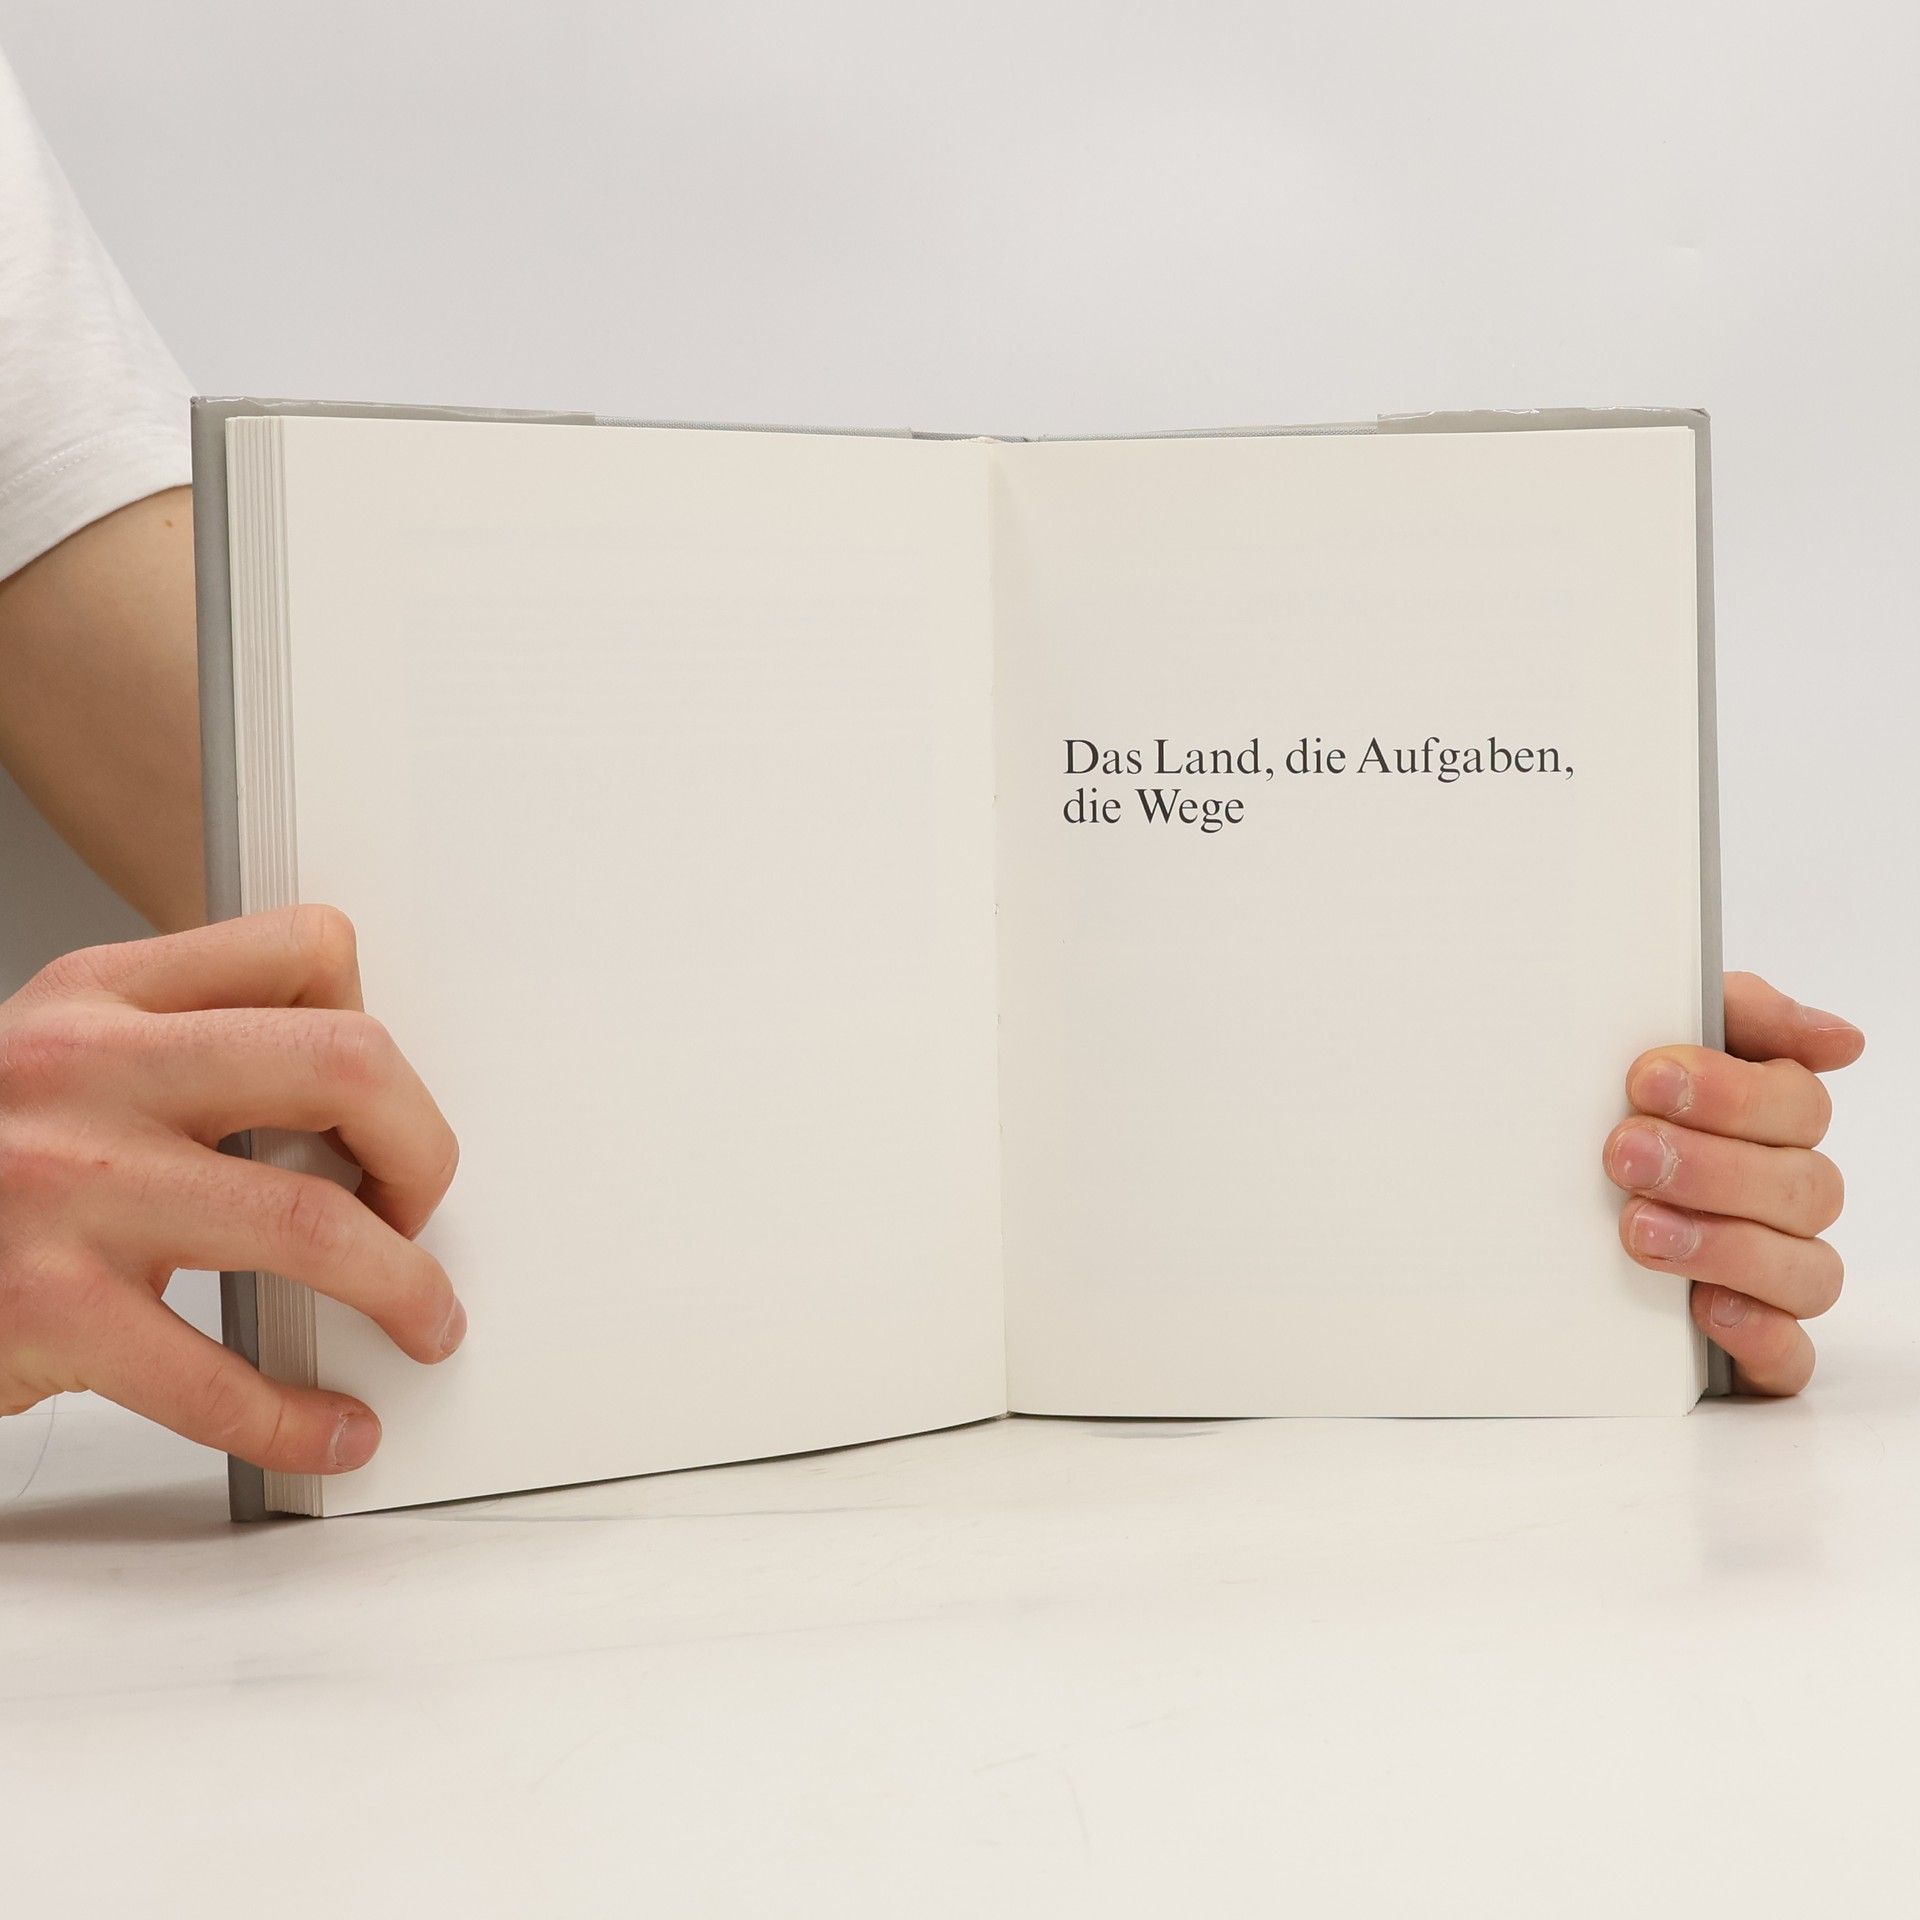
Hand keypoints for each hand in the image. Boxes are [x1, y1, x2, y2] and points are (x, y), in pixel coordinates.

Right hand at [0, 906, 460, 1472]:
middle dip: (422, 1147)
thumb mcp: (60, 1062)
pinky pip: (214, 1374)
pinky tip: (332, 1430)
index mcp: (101, 996)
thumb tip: (353, 1112)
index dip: (377, 1030)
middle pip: (346, 1063)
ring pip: (308, 1221)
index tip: (382, 1107)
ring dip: (402, 1285)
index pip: (307, 951)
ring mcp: (63, 1190)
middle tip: (420, 1206)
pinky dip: (299, 1416)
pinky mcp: (40, 1309)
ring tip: (422, 1321)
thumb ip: (189, 1056)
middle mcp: (85, 1071)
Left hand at [1605, 972, 1863, 1394]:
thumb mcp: (1644, 1040)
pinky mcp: (1750, 1346)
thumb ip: (1732, 1012)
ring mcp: (1771, 1275)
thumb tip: (1838, 1038)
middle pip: (1802, 1186)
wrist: (1522, 1215)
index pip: (1798, 1103)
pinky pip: (1790, 1358)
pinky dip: (1759, 1334)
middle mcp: (1780, 1199)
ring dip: (1724, 1245)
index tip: (1647, 1078)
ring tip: (1638, 1227)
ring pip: (1806, 1271)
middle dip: (1711, 1167)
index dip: (1732, 1092)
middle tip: (1624, 1153)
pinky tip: (1706, 1307)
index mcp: (1768, 1124)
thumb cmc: (1607, 1116)